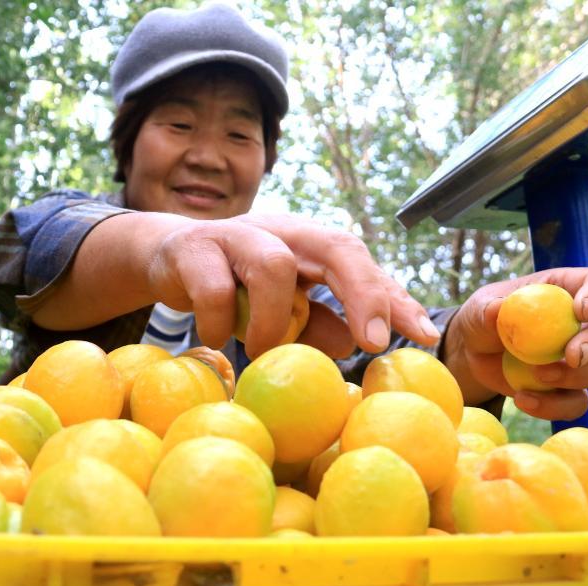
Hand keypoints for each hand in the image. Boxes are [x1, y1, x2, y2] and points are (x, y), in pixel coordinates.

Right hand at [147, 212, 439, 358]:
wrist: (163, 255)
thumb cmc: (233, 284)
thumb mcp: (281, 306)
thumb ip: (315, 321)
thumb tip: (351, 345)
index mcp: (308, 243)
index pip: (363, 264)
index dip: (395, 299)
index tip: (425, 336)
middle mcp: (281, 230)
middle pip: (337, 246)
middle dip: (363, 294)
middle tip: (372, 344)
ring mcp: (236, 234)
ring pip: (274, 266)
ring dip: (275, 322)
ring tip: (263, 354)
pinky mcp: (193, 249)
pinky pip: (216, 288)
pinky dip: (221, 323)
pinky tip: (217, 340)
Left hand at [444, 268, 587, 420]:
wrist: (476, 354)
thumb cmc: (483, 319)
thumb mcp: (478, 308)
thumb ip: (488, 309)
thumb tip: (497, 310)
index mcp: (568, 291)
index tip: (582, 311)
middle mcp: (584, 324)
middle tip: (571, 357)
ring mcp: (582, 358)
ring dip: (581, 377)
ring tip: (540, 375)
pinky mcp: (570, 389)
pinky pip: (577, 403)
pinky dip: (553, 405)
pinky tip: (522, 399)